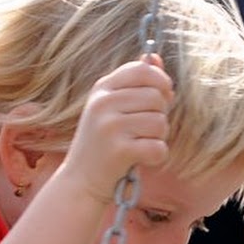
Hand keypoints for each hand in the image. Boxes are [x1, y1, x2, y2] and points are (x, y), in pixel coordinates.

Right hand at [64, 55, 173, 203]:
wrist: (80, 183)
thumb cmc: (101, 146)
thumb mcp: (111, 110)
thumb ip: (133, 85)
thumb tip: (157, 60)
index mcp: (102, 89)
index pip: (143, 70)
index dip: (161, 83)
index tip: (163, 98)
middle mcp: (103, 104)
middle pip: (157, 97)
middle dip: (161, 116)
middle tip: (147, 132)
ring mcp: (110, 127)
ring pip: (160, 123)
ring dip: (159, 138)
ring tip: (142, 147)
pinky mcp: (119, 151)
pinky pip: (158, 147)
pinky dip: (157, 157)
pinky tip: (144, 160)